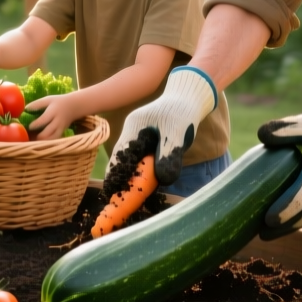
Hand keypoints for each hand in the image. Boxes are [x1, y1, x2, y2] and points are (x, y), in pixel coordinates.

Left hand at [24, 94, 80, 139]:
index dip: (36, 124)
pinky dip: (48, 142)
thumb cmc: (58, 102)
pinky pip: (55, 139)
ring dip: (44, 141)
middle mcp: (58, 121)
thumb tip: (25, 109)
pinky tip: (42, 141)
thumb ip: (37, 104)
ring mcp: (61, 128)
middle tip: (31, 136)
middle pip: (49, 132)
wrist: (74, 106)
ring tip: (35, 140)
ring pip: (53, 138)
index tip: (29, 126)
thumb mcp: (48, 99)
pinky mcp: (62, 132)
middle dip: (39, 136)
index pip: (44, 119)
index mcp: (54, 111)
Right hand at [106, 66, 217, 186]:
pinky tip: (145, 185)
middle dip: (122, 181)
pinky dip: (143, 173)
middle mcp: (133, 134)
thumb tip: (163, 179)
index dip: (115, 176)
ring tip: (131, 198)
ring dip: (134, 178)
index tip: (112, 194)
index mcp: (134, 128)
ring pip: (132, 163)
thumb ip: (169, 156)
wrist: (189, 98)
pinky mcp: (148, 143)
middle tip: (120, 202)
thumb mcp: (177, 134)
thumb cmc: (182, 112)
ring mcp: (140, 139)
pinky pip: (141, 161)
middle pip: (122, 162)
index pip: (119, 156)